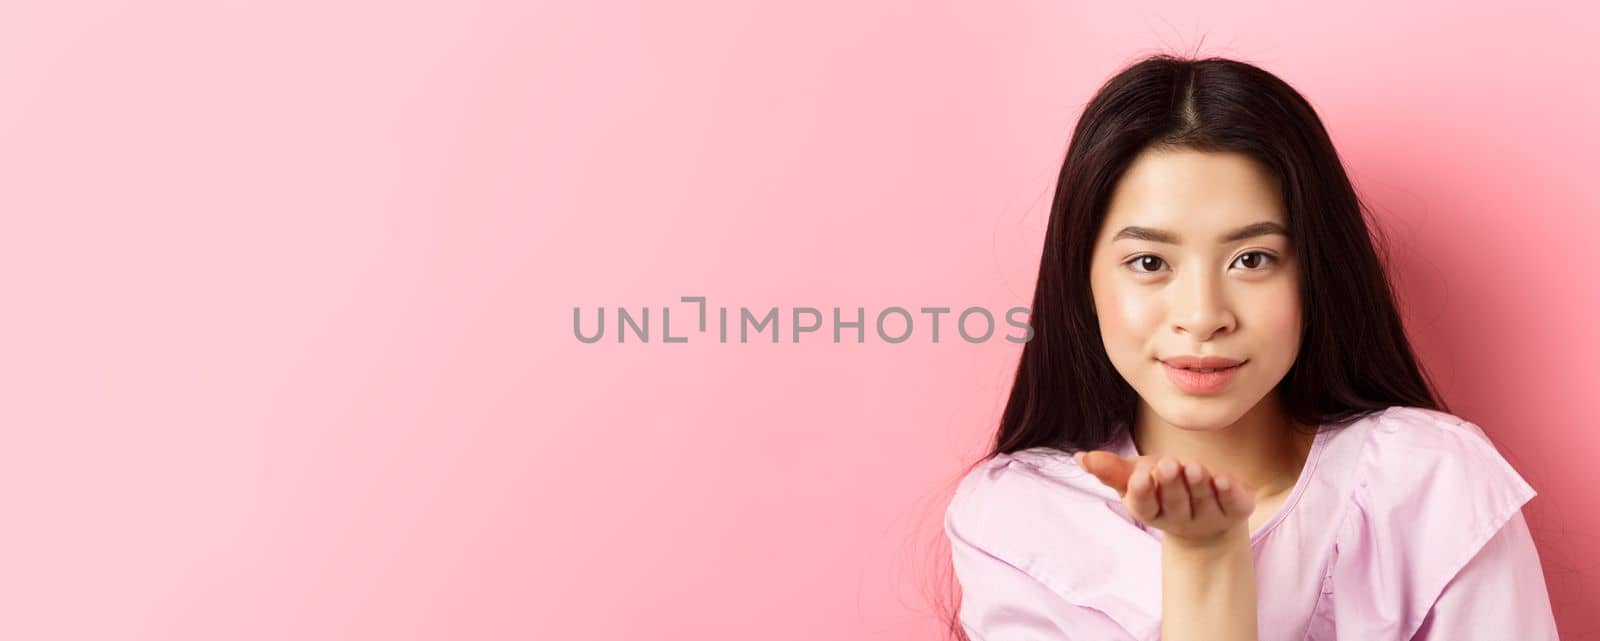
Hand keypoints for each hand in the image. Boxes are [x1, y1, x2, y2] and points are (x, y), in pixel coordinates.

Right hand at [1074, 450, 1255, 545]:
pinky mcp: (1236, 510)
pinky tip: (1223, 479)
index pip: (1144, 505)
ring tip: (1192, 466)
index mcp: (1152, 511)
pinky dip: (1228, 491)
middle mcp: (1180, 518)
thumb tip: (1080, 457)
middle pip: (1175, 502)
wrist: (1207, 519)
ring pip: (1203, 501)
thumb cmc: (1163, 491)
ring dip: (1197, 484)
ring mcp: (1209, 517)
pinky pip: (1233, 504)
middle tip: (1167, 464)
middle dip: (1170, 484)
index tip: (1139, 475)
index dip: (1142, 492)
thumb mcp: (1136, 478)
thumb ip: (1111, 470)